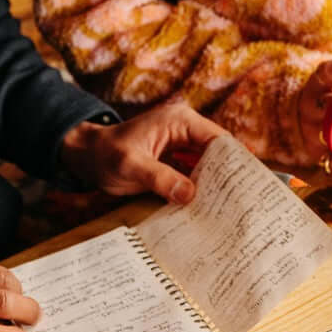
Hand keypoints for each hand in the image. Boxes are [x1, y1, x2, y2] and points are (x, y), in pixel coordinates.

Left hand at [57, 102, 228, 203]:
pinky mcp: (175, 163)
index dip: (234, 161)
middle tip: (242, 202)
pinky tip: (209, 209)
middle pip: (219, 154)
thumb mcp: (130, 165)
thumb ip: (160, 178)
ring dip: (216, 186)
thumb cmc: (105, 154)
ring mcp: (181, 148)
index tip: (245, 184)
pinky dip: (201, 191)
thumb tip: (190, 194)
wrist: (86, 157)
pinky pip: (195, 176)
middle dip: (228, 176)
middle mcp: (185, 131)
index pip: (218, 139)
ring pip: (210, 167)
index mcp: (180, 122)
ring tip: (230, 209)